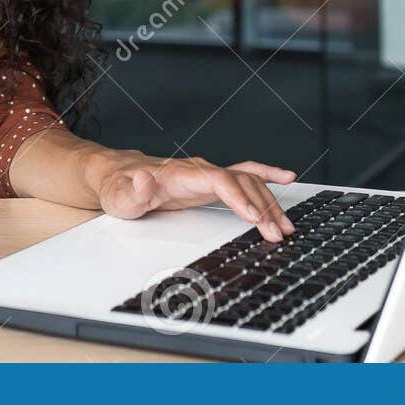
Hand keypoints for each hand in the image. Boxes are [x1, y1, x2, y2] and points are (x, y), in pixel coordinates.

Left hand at [96, 152, 296, 241]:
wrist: (118, 175)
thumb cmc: (120, 188)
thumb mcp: (119, 196)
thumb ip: (133, 191)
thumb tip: (144, 179)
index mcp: (179, 174)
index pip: (217, 179)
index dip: (238, 197)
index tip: (255, 217)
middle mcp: (198, 170)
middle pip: (239, 181)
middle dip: (261, 207)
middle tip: (276, 234)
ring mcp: (206, 174)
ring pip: (247, 181)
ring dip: (268, 202)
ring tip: (285, 226)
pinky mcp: (211, 181)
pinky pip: (244, 174)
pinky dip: (266, 175)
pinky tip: (286, 178)